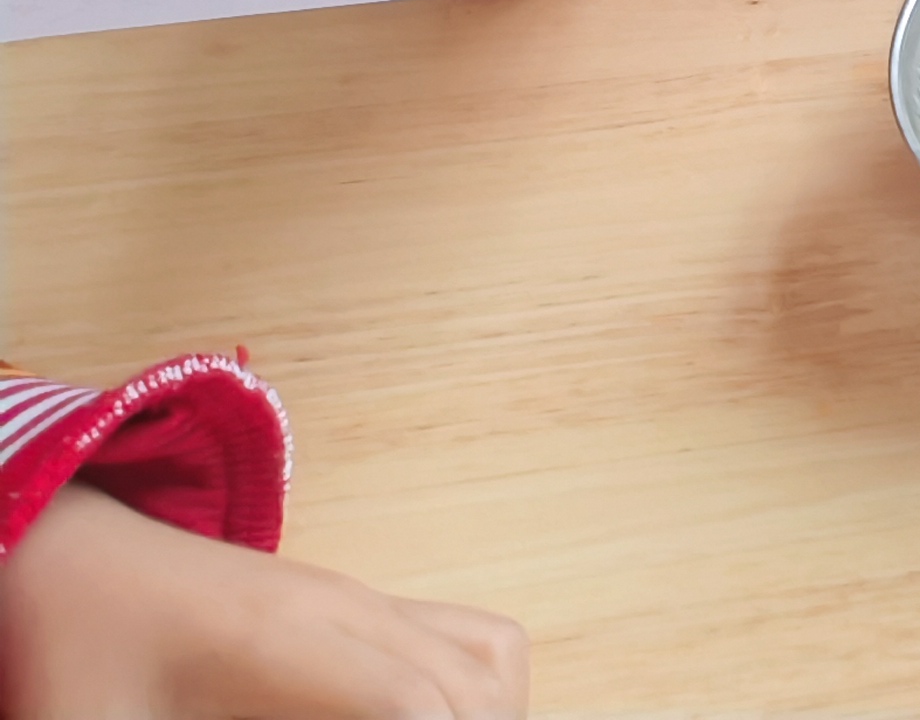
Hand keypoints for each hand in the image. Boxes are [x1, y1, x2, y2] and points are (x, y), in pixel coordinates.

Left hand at [0, 481, 526, 719]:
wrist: (78, 565)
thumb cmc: (80, 662)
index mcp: (284, 643)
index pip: (410, 705)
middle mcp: (347, 610)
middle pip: (468, 689)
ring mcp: (364, 600)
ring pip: (490, 657)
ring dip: (487, 716)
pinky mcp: (364, 606)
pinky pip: (472, 638)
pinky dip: (482, 693)